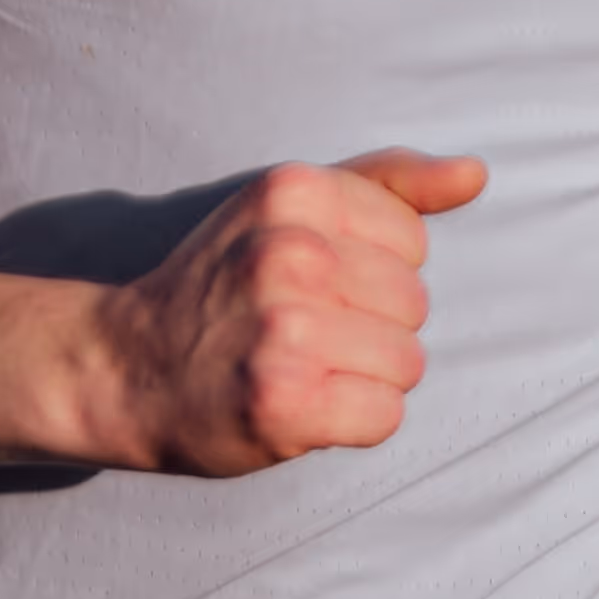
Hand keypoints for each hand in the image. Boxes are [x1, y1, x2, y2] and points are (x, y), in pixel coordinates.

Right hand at [86, 148, 488, 474]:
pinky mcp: (283, 400)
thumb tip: (476, 175)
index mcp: (293, 192)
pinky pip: (384, 416)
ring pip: (407, 364)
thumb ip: (386, 183)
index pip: (413, 243)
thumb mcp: (288, 208)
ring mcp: (284, 329)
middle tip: (296, 334)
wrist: (122, 367)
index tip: (307, 285)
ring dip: (363, 380)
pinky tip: (300, 407)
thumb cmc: (218, 288)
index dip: (370, 275)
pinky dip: (351, 424)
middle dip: (370, 330)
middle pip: (415, 306)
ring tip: (298, 370)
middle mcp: (288, 253)